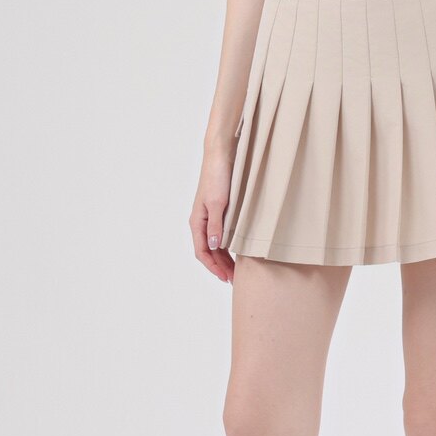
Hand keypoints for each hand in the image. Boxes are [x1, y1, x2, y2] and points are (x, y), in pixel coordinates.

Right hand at [192, 143, 238, 282]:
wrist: (221, 155)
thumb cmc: (217, 177)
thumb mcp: (217, 203)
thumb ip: (215, 226)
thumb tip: (213, 247)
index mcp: (197, 222)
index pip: (202, 252)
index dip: (213, 267)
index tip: (226, 278)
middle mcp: (202, 222)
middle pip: (209, 252)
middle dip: (220, 267)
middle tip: (235, 280)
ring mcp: (210, 217)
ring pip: (215, 245)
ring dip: (224, 259)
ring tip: (237, 271)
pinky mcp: (219, 211)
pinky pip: (221, 235)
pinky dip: (228, 247)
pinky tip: (238, 252)